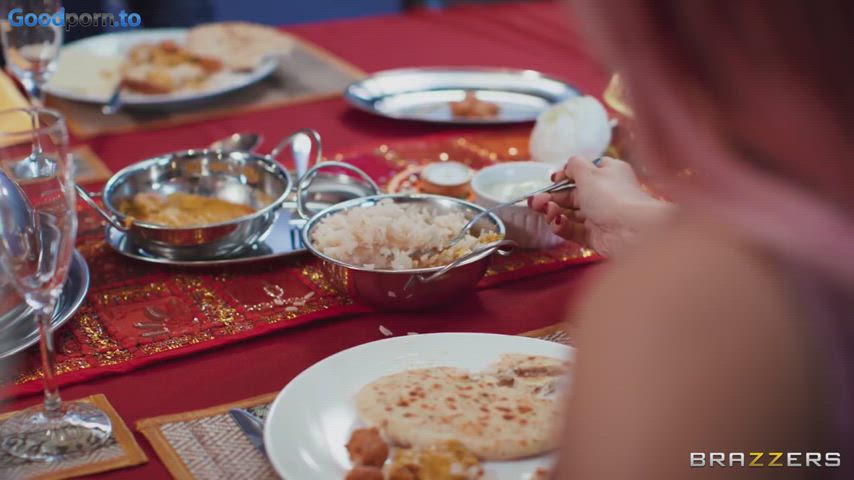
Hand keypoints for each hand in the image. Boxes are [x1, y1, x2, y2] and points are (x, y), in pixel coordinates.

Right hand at [529, 156, 671, 256]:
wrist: (632, 231)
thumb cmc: (612, 197)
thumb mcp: (590, 172)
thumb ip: (573, 165)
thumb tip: (566, 166)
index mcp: (608, 174)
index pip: (583, 172)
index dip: (566, 175)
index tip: (553, 179)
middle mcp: (604, 195)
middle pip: (571, 195)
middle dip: (551, 197)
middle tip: (535, 201)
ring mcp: (598, 216)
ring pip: (569, 213)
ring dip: (553, 211)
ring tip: (546, 210)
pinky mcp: (594, 236)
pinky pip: (572, 230)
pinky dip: (562, 226)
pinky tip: (557, 222)